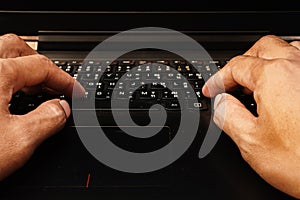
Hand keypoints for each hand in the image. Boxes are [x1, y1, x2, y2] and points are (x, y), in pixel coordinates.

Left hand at [0, 34, 84, 179]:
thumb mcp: (18, 142)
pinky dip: (5, 78)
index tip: (76, 92)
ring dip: (22, 68)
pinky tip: (8, 96)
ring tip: (35, 88)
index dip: (65, 79)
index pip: (42, 66)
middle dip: (41, 65)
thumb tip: (62, 108)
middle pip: (18, 48)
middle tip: (54, 84)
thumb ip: (48, 120)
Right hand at [202, 35, 299, 197]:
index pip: (236, 66)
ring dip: (266, 60)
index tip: (211, 90)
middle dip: (241, 63)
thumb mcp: (251, 142)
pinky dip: (289, 67)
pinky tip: (285, 84)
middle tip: (231, 82)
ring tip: (256, 80)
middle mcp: (299, 67)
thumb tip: (221, 103)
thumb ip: (227, 115)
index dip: (218, 79)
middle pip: (263, 48)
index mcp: (275, 77)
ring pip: (288, 49)